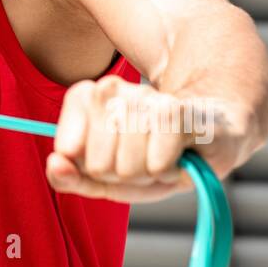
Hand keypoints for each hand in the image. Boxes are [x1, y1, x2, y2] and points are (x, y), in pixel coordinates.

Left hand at [46, 74, 246, 203]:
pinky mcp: (178, 111)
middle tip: (142, 162)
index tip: (108, 161)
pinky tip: (178, 158)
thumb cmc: (156, 156)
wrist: (213, 137)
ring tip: (162, 160)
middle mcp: (113, 90)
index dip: (90, 167)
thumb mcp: (109, 175)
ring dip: (148, 174)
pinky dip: (167, 170)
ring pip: (128, 164)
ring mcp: (144, 98)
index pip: (67, 147)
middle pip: (98, 162)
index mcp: (89, 97)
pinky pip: (157, 159)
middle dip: (121, 175)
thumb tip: (54, 164)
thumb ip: (72, 177)